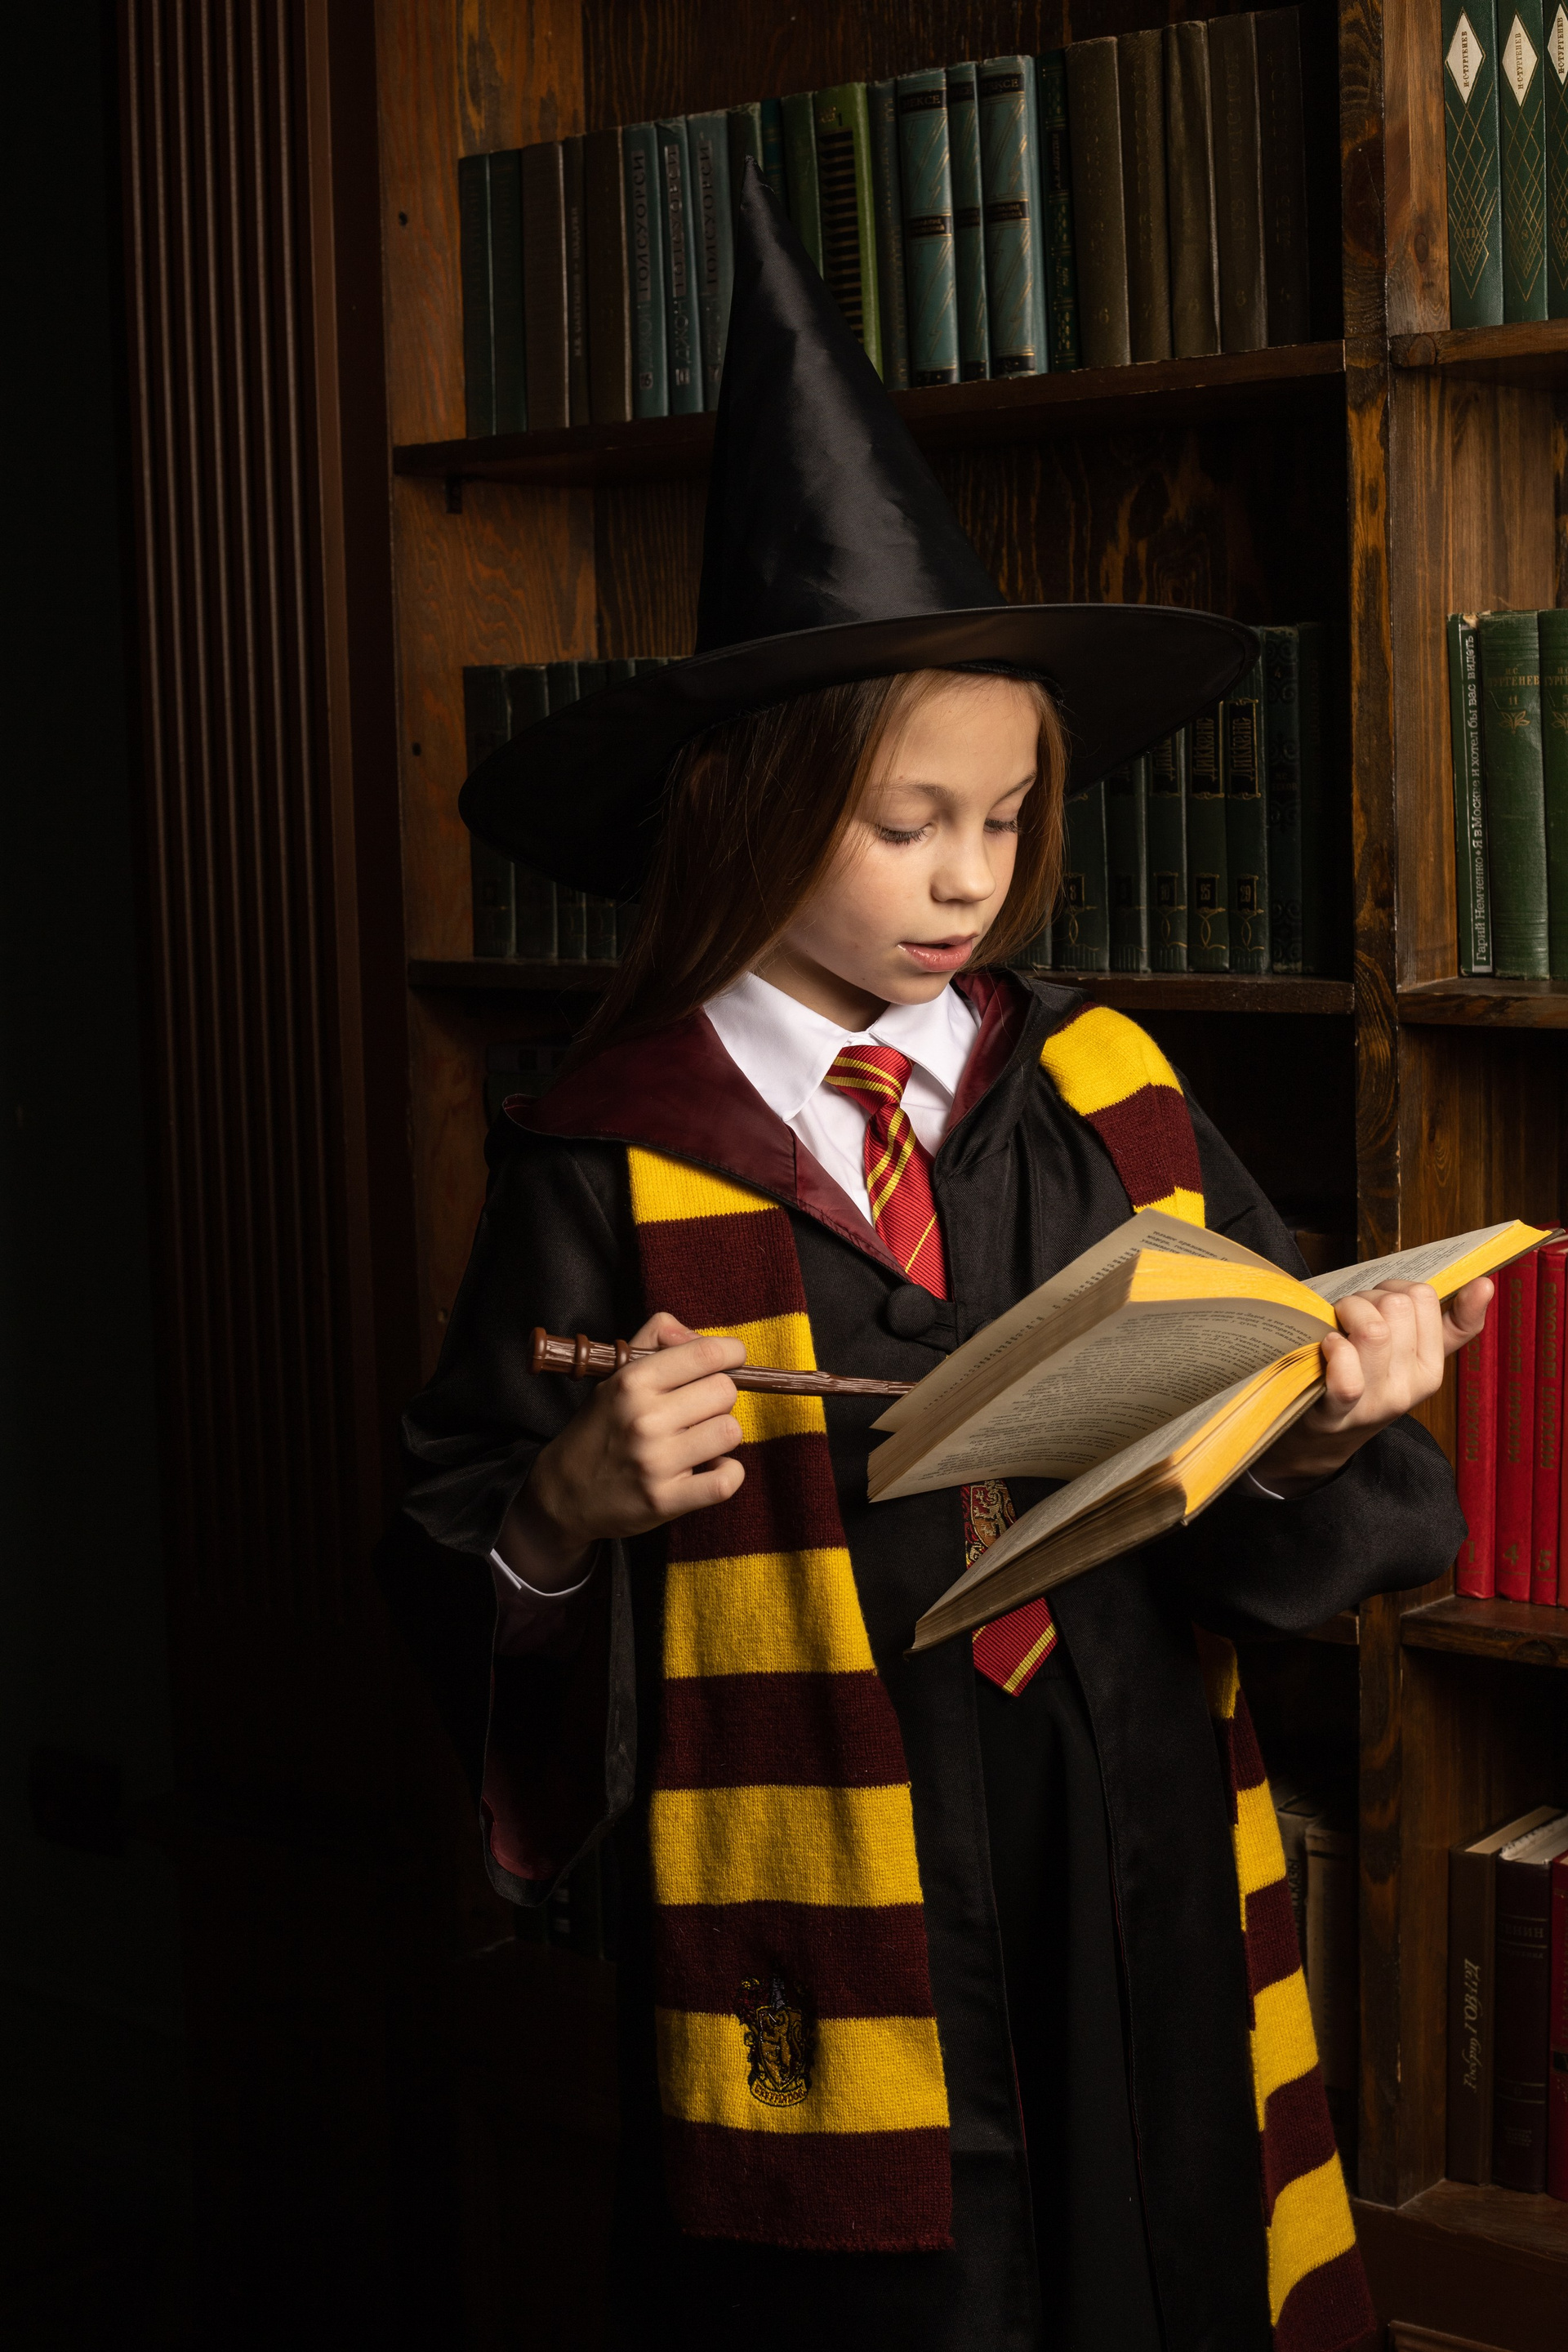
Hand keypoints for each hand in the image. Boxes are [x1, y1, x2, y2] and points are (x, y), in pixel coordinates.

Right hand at [497, 1312, 745, 1588]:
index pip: (705, 1354)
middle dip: (720, 1397)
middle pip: (725, 1391)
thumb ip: (653, 1339)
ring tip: (699, 1439)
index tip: (733, 1358)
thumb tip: (696, 1334)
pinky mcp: (666, 1500)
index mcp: (632, 1382)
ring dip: (721, 1435)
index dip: (732, 1352)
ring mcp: (655, 1462)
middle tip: (700, 1409)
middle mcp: (644, 1419)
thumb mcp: (615, 1376)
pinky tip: (709, 1469)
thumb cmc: (599, 1430)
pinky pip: (728, 1479)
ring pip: (730, 1432)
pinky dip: (727, 1473)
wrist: (562, 1494)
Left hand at [1252, 1275, 1494, 1495]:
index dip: (1393, 1287)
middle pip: (1396, 1306)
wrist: (1325, 1437)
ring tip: (1337, 1326)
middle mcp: (1411, 1387)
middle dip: (1367, 1297)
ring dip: (1346, 1313)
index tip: (1378, 1304)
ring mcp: (1377, 1401)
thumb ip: (1453, 1324)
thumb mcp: (1412, 1356)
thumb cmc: (1367, 1380)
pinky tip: (1328, 1346)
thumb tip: (1486, 1285)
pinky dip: (1334, 1347)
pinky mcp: (1339, 1410)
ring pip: (1374, 1329)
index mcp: (1431, 1369)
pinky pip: (1347, 1372)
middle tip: (1351, 1315)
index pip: (1424, 1297)